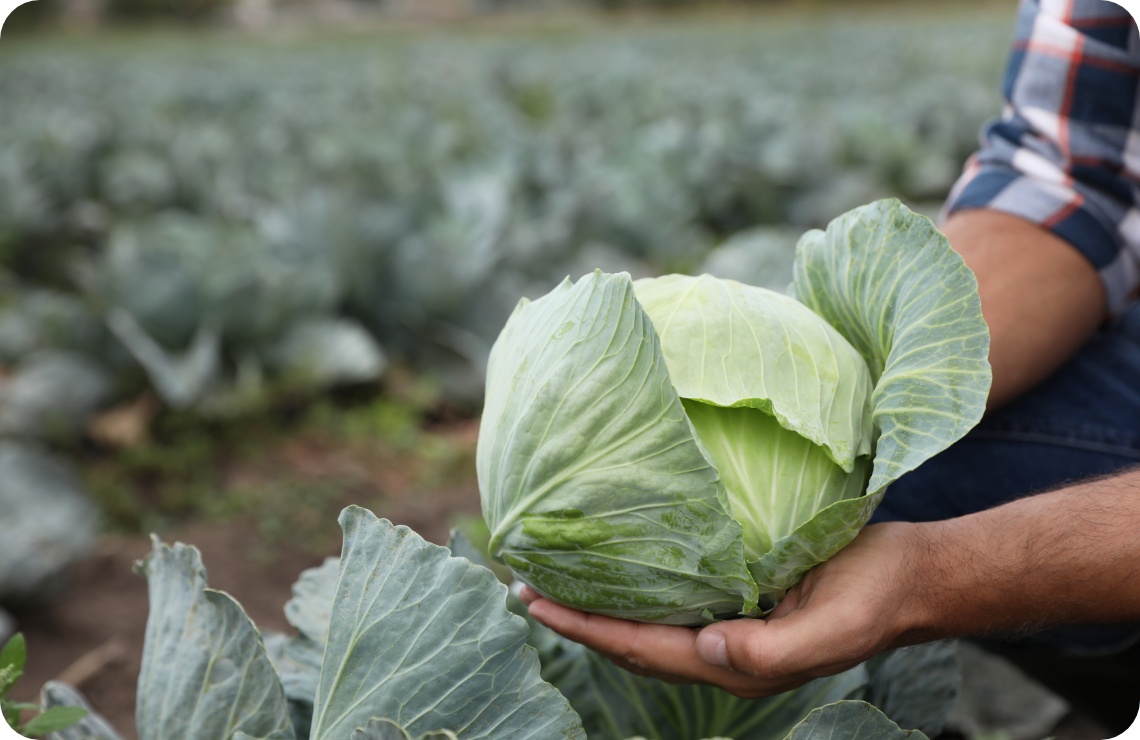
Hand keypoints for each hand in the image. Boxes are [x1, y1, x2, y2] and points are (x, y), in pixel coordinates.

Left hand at [520, 521, 930, 698]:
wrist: (911, 577)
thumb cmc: (875, 597)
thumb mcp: (833, 628)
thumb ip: (771, 651)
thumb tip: (708, 649)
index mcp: (736, 663)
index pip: (641, 650)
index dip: (586, 630)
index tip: (535, 602)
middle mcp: (722, 649)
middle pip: (631, 642)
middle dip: (577, 619)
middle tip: (524, 587)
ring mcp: (730, 624)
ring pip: (647, 621)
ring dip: (599, 604)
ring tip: (553, 579)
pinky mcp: (740, 595)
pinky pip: (674, 597)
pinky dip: (636, 585)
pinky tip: (619, 564)